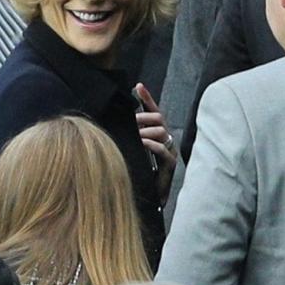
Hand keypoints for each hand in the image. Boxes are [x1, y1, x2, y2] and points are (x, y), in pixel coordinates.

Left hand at [134, 82, 176, 205]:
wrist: (147, 198)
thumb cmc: (137, 172)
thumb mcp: (130, 149)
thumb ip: (128, 135)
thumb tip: (114, 120)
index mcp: (155, 134)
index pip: (153, 110)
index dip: (146, 97)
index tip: (137, 86)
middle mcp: (165, 139)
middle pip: (158, 118)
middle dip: (143, 117)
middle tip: (131, 123)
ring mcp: (169, 151)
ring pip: (161, 130)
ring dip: (145, 131)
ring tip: (134, 135)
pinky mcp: (171, 164)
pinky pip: (163, 149)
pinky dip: (151, 144)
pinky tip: (141, 144)